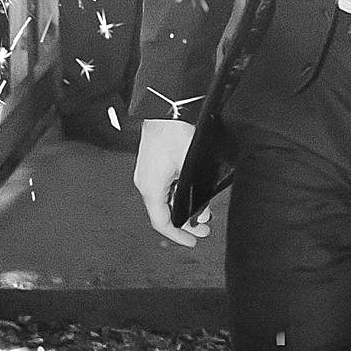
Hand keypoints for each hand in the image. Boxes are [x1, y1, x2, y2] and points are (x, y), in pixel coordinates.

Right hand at [134, 118, 210, 249]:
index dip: (178, 235)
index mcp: (151, 188)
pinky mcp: (151, 166)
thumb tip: (203, 209)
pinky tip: (193, 194)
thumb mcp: (190, 166)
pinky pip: (164, 189)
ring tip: (204, 211)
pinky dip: (178, 196)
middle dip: (186, 222)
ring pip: (165, 201)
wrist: (166, 109)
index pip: (162, 222)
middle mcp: (145, 183)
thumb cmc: (176, 134)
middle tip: (205, 227)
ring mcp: (147, 175)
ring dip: (183, 208)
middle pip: (164, 213)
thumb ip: (195, 190)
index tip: (193, 241)